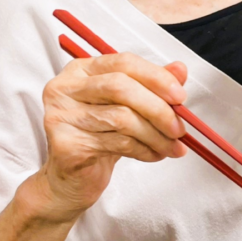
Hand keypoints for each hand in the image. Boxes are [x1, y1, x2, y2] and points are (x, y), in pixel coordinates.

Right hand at [36, 53, 187, 221]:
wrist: (72, 178)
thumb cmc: (100, 136)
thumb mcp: (129, 106)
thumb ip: (153, 85)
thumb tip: (180, 69)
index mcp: (82, 70)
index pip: (124, 62)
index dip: (157, 77)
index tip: (180, 96)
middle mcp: (65, 88)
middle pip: (121, 88)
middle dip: (158, 109)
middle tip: (179, 128)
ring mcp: (61, 116)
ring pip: (122, 118)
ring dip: (155, 135)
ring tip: (171, 146)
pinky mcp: (65, 144)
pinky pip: (116, 142)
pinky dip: (144, 149)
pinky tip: (153, 154)